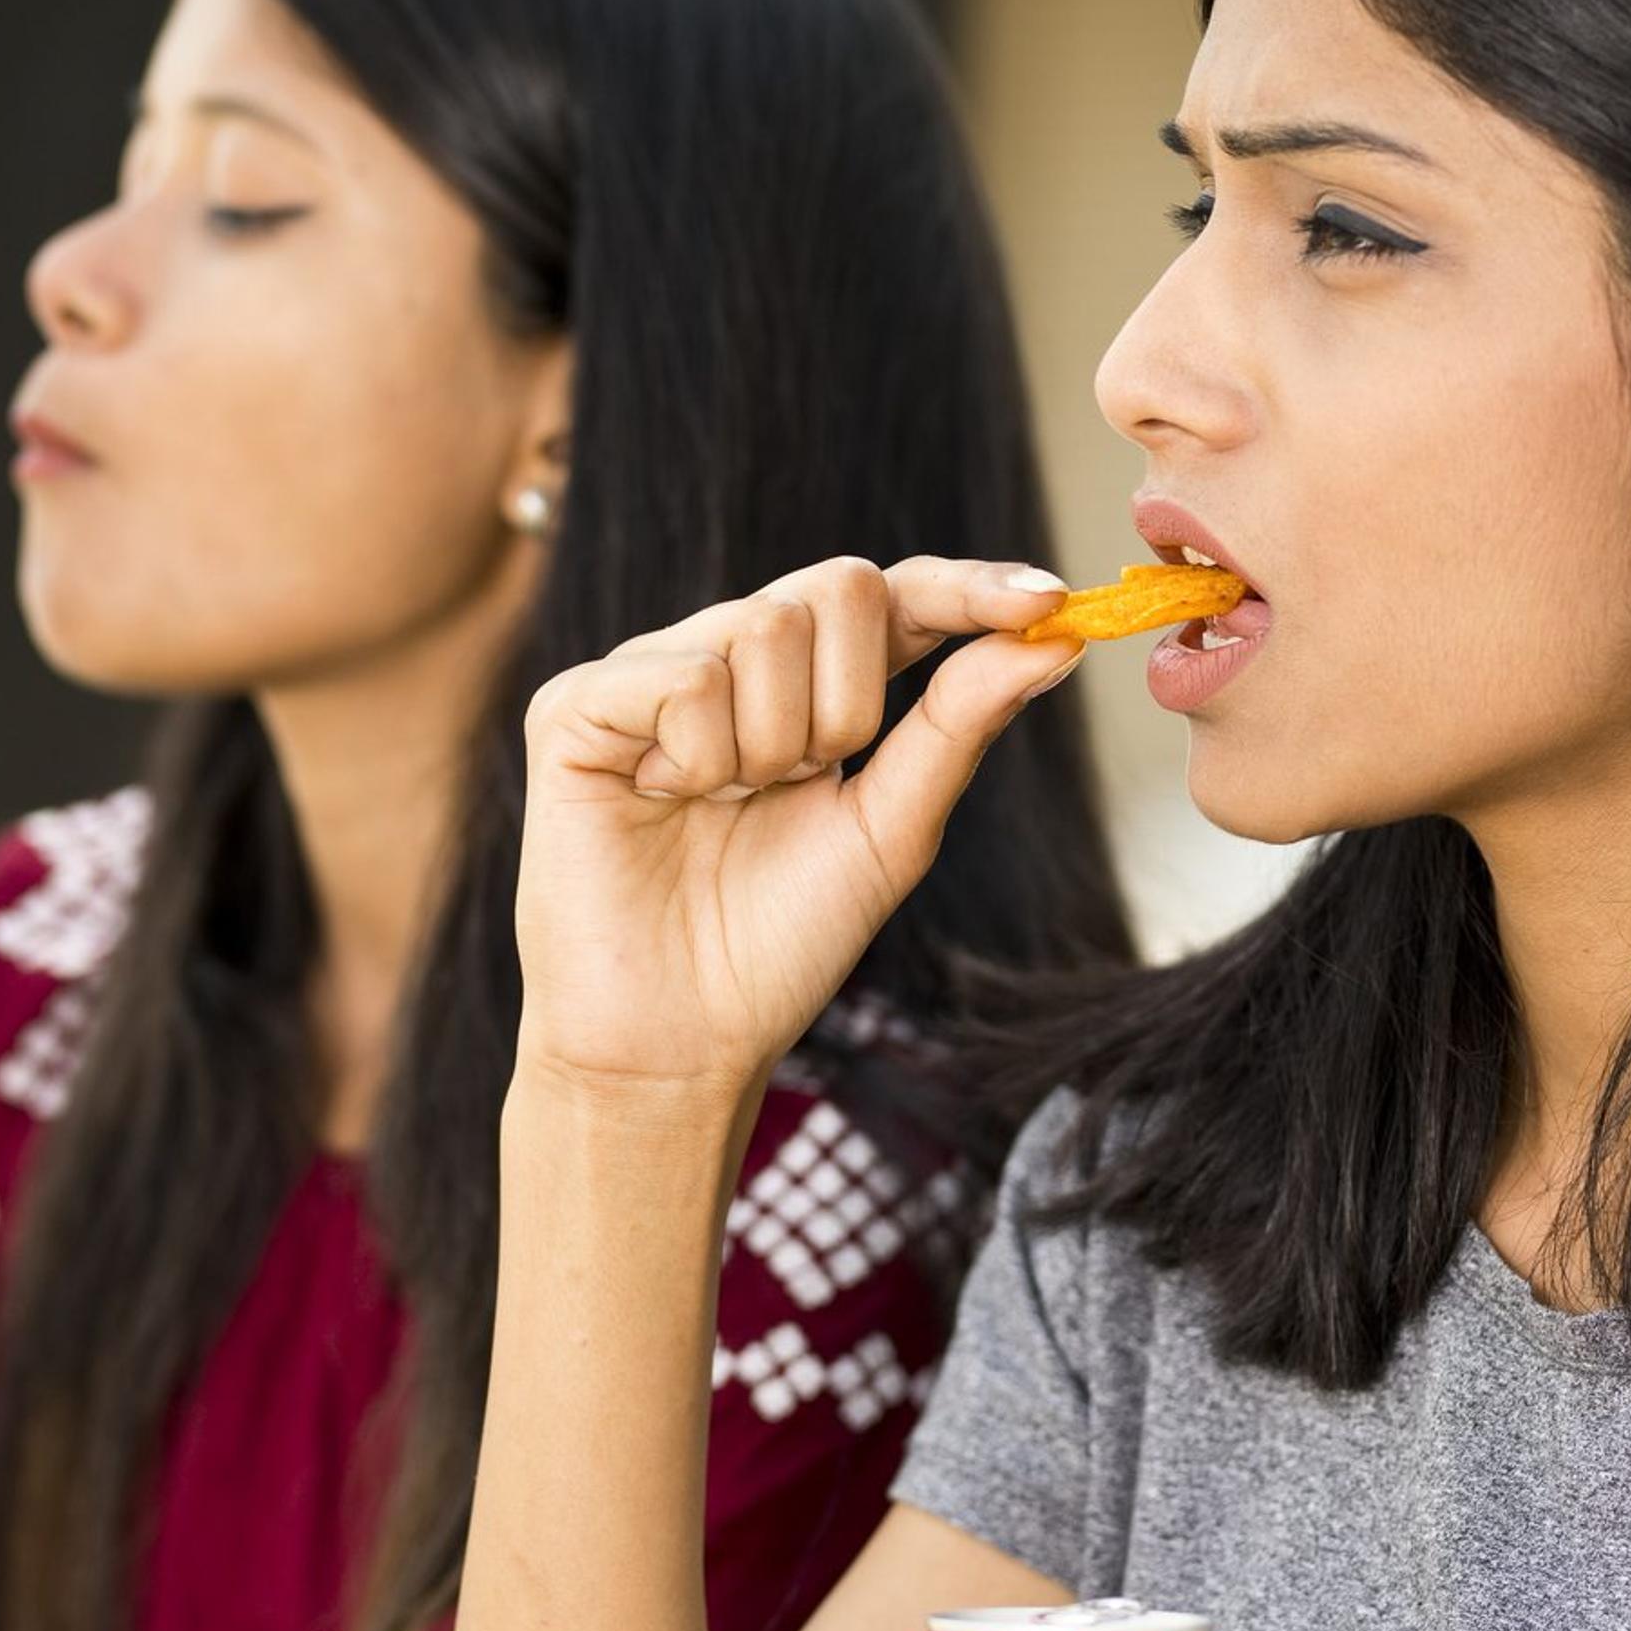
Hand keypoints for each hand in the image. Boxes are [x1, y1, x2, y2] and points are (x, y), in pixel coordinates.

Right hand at [513, 555, 1077, 1099]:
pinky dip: (696, 754)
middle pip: (839, 589)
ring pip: (762, 627)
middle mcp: (729, 660)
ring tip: (718, 809)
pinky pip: (682, 676)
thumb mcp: (892, 831)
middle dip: (847, 706)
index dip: (968, 587)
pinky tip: (660, 801)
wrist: (677, 1042)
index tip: (1045, 599)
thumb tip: (1054, 637)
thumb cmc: (777, 947)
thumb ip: (959, 725)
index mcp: (811, 688)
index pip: (897, 597)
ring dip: (768, 746)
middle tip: (796, 789)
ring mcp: (649, 674)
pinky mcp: (576, 706)